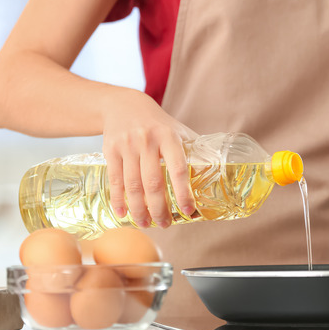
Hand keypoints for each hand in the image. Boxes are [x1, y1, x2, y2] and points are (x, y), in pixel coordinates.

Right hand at [101, 89, 199, 228]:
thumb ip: (193, 149)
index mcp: (169, 136)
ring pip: (133, 185)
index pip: (178, 168)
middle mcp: (147, 140)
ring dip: (139, 209)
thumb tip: (218, 171)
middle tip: (165, 224)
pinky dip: (118, 200)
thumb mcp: (178, 129)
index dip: (183, 192)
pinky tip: (122, 213)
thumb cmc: (157, 122)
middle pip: (153, 182)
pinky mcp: (110, 150)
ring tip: (145, 223)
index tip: (188, 210)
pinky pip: (115, 180)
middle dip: (159, 208)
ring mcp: (127, 146)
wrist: (123, 104)